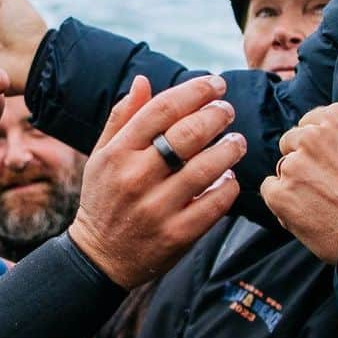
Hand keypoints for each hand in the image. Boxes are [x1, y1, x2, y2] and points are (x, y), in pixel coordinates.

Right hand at [68, 73, 243, 287]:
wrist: (101, 257)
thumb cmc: (105, 198)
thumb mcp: (102, 156)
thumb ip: (122, 118)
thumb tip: (144, 81)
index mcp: (117, 153)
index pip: (161, 109)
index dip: (194, 91)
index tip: (215, 84)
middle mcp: (136, 178)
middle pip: (188, 134)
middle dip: (217, 115)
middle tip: (227, 111)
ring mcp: (157, 208)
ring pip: (207, 168)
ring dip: (229, 149)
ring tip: (236, 142)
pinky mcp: (177, 234)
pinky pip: (215, 203)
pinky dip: (229, 186)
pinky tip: (229, 177)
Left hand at [260, 65, 337, 263]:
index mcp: (335, 117)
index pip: (313, 123)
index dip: (328, 146)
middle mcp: (310, 137)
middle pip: (294, 142)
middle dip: (308, 159)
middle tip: (335, 182)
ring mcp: (292, 166)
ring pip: (284, 165)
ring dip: (298, 180)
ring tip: (326, 198)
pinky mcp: (280, 195)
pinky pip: (270, 190)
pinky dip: (284, 201)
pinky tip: (310, 209)